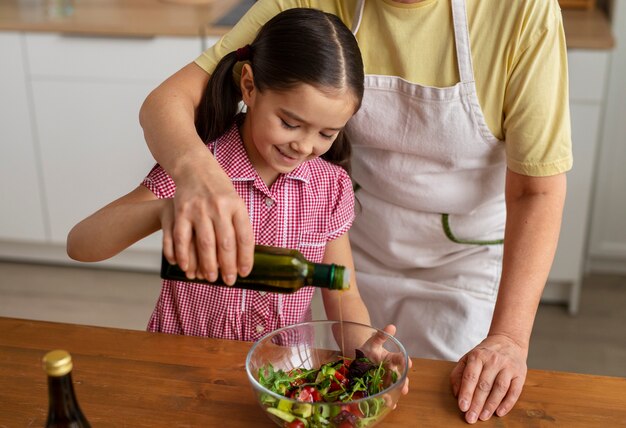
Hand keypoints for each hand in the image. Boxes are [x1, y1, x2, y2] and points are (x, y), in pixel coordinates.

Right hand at [164, 163, 254, 283]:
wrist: (195, 170)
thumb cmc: (219, 192)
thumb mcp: (235, 203)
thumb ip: (239, 226)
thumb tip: (242, 257)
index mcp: (237, 206)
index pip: (245, 236)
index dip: (245, 258)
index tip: (244, 273)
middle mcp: (219, 207)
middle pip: (225, 243)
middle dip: (227, 266)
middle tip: (228, 281)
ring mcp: (199, 209)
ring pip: (204, 243)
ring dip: (207, 265)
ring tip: (210, 278)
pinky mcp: (180, 212)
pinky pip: (181, 238)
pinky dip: (183, 255)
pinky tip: (187, 267)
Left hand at [360, 324, 411, 396]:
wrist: (359, 359)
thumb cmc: (368, 350)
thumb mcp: (373, 342)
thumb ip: (381, 335)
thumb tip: (391, 326)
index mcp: (391, 359)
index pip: (400, 359)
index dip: (405, 361)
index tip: (409, 363)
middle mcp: (390, 370)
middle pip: (400, 377)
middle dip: (403, 383)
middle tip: (405, 388)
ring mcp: (385, 380)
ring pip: (393, 388)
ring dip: (395, 394)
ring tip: (394, 399)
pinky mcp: (378, 388)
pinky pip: (385, 395)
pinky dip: (389, 401)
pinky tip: (391, 405)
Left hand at [450, 334, 527, 423]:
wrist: (508, 340)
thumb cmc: (484, 354)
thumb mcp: (468, 358)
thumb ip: (459, 374)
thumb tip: (456, 393)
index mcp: (478, 356)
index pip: (470, 376)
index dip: (466, 393)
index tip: (462, 407)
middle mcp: (493, 360)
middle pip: (484, 385)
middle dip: (477, 404)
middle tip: (471, 418)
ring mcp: (508, 367)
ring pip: (499, 388)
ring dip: (491, 405)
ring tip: (483, 417)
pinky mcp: (520, 373)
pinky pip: (515, 391)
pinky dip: (508, 403)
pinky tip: (500, 412)